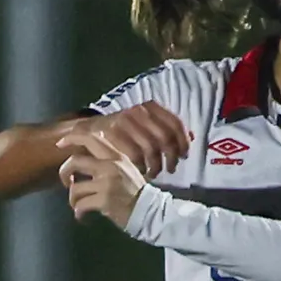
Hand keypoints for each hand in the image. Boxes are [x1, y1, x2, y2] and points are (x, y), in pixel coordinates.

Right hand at [58, 102, 189, 178]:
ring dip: (155, 165)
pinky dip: (141, 167)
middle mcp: (138, 111)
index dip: (183, 141)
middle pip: (165, 138)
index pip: (174, 123)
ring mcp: (124, 122)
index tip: (184, 155)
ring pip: (151, 149)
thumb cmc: (123, 132)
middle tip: (170, 168)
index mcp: (149, 107)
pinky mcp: (112, 135)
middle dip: (171, 157)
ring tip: (154, 172)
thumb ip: (166, 129)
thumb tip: (191, 136)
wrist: (88, 131)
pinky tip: (141, 171)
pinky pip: (134, 155)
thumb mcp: (145, 126)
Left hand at [61, 133, 148, 227]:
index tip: (60, 144)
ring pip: (75, 188)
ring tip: (78, 205)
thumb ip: (110, 160)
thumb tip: (87, 155)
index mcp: (115, 157)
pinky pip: (80, 205)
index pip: (90, 139)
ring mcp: (106, 184)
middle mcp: (110, 166)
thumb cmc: (136, 192)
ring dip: (72, 199)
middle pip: (75, 162)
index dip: (71, 139)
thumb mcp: (127, 168)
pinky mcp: (104, 201)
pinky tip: (83, 217)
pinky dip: (79, 213)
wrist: (150, 211)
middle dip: (64, 172)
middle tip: (66, 182)